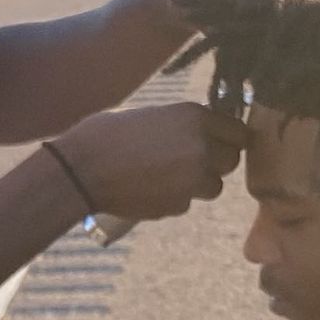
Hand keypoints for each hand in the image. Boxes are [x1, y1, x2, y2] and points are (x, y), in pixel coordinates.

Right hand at [54, 102, 245, 221]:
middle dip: (215, 162)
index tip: (216, 141)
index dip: (227, 138)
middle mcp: (202, 148)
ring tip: (166, 175)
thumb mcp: (151, 114)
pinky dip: (174, 198)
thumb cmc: (107, 134)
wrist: (81, 170)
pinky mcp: (178, 205)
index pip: (238, 131)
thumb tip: (203, 131)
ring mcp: (192, 180)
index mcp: (195, 117)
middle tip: (190, 159)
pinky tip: (149, 188)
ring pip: (213, 186)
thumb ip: (183, 124)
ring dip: (198, 183)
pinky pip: (187, 202)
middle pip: (231, 160)